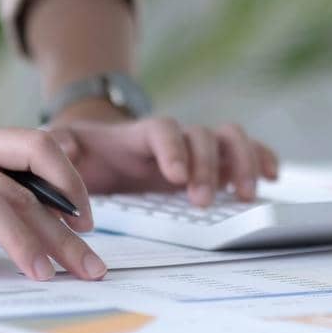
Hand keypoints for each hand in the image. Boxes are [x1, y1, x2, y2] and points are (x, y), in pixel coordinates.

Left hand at [45, 115, 279, 205]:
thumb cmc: (82, 153)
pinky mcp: (209, 162)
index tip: (175, 176)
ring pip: (228, 138)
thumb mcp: (63, 148)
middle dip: (207, 167)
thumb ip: (59, 147)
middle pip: (200, 136)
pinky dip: (260, 157)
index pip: (160, 131)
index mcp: (137, 135)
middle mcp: (172, 137)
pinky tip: (272, 175)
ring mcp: (194, 148)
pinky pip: (242, 150)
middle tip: (201, 202)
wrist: (98, 148)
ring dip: (240, 161)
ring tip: (245, 194)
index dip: (172, 149)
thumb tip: (63, 149)